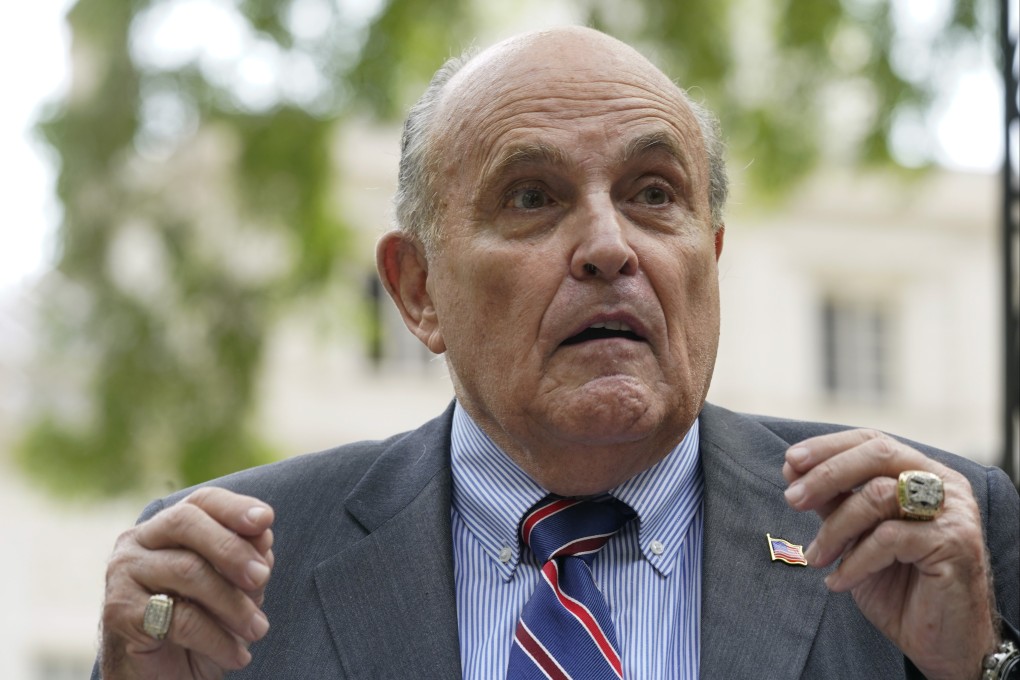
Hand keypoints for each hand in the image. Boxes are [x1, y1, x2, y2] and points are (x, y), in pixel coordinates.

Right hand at [100, 488, 274, 678]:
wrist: (162, 676)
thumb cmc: (202, 621)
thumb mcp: (232, 586)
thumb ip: (245, 557)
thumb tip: (263, 534)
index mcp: (168, 527)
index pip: (201, 501)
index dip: (234, 507)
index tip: (266, 520)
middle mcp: (138, 541)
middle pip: (186, 523)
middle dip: (231, 548)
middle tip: (262, 578)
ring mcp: (123, 573)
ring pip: (187, 570)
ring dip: (232, 604)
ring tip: (258, 629)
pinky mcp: (119, 612)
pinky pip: (178, 618)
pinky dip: (216, 638)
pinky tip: (236, 655)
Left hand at [783, 429, 996, 679]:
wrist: (941, 641)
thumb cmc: (899, 584)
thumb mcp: (857, 535)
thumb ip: (834, 500)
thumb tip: (792, 468)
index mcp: (922, 473)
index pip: (873, 442)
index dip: (829, 447)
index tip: (790, 462)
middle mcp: (944, 483)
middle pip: (879, 456)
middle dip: (827, 474)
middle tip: (792, 499)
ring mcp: (954, 511)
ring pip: (880, 496)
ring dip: (835, 528)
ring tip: (816, 557)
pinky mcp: (955, 543)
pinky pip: (890, 538)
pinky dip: (855, 560)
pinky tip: (838, 581)